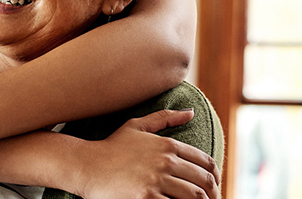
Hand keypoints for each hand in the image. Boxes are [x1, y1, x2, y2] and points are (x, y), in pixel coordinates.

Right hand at [73, 109, 220, 198]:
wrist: (85, 165)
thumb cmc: (110, 147)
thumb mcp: (136, 126)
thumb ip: (164, 118)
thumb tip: (191, 112)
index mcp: (167, 145)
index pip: (205, 162)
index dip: (215, 177)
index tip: (214, 186)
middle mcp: (165, 162)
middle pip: (204, 182)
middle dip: (213, 194)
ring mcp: (156, 181)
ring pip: (195, 197)